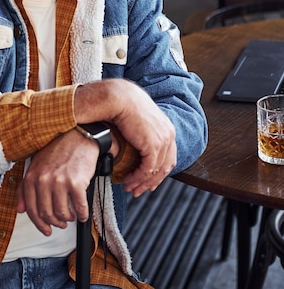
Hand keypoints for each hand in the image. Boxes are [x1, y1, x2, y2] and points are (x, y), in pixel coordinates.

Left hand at [16, 128, 103, 235]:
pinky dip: (82, 214)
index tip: (46, 229)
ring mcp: (60, 181)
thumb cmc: (59, 149)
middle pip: (46, 213)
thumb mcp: (36, 165)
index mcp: (32, 176)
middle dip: (54, 223)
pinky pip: (79, 207)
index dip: (39, 223)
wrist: (79, 136)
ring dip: (67, 219)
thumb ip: (25, 188)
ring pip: (61, 213)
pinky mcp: (76, 182)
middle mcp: (44, 180)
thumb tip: (20, 209)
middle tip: (60, 223)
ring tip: (71, 216)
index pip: (31, 209)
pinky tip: (82, 214)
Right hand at [75, 79, 176, 196]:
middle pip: (165, 166)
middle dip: (151, 182)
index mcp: (166, 127)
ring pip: (156, 171)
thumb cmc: (123, 104)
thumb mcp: (137, 119)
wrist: (119, 98)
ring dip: (143, 183)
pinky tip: (128, 180)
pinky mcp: (153, 146)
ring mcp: (163, 140)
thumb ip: (140, 131)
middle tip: (139, 190)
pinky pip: (148, 169)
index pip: (168, 156)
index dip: (158, 172)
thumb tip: (134, 143)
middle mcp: (168, 134)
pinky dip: (138, 178)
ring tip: (131, 188)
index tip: (148, 181)